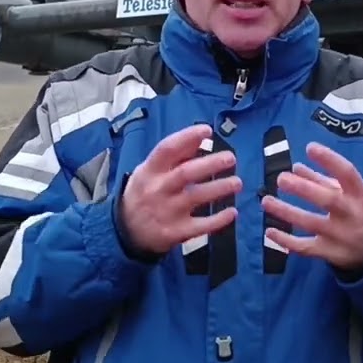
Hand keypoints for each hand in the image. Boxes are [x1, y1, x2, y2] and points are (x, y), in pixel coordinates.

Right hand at [120, 123, 240, 255]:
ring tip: (237, 182)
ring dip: (219, 188)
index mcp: (150, 170)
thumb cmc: (144, 193)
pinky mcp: (175, 232)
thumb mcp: (151, 171)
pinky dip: (218, 220)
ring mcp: (167, 212)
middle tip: (231, 158)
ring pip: (196, 197)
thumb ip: (175, 156)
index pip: (167, 149)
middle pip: (186, 173)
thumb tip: (200, 138)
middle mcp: (158, 189)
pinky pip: (200, 226)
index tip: (207, 130)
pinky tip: (232, 212)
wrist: (126, 231)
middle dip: (210, 164)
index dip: (187, 137)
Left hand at [261, 142, 362, 272]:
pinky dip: (286, 241)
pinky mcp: (331, 253)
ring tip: (266, 201)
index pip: (347, 173)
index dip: (329, 160)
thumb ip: (323, 179)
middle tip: (280, 179)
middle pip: (328, 200)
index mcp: (360, 194)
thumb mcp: (349, 192)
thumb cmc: (359, 210)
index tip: (310, 147)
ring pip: (311, 223)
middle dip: (303, 188)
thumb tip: (295, 166)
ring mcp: (341, 235)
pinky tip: (270, 231)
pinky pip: (306, 248)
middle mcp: (352, 214)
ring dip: (286, 212)